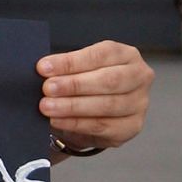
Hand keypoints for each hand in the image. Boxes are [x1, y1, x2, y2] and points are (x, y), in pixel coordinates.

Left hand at [38, 40, 153, 152]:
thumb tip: (43, 70)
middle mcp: (139, 77)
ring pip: (107, 105)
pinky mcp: (132, 126)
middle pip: (108, 80)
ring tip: (47, 106)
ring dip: (72, 106)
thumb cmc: (85, 80)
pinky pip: (102, 126)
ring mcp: (139, 103)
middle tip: (47, 88)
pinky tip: (57, 120)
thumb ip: (65, 67)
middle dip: (74, 85)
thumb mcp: (78, 67)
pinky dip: (76, 123)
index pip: (99, 55)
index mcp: (125, 55)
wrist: (93, 111)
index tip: (43, 68)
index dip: (70, 62)